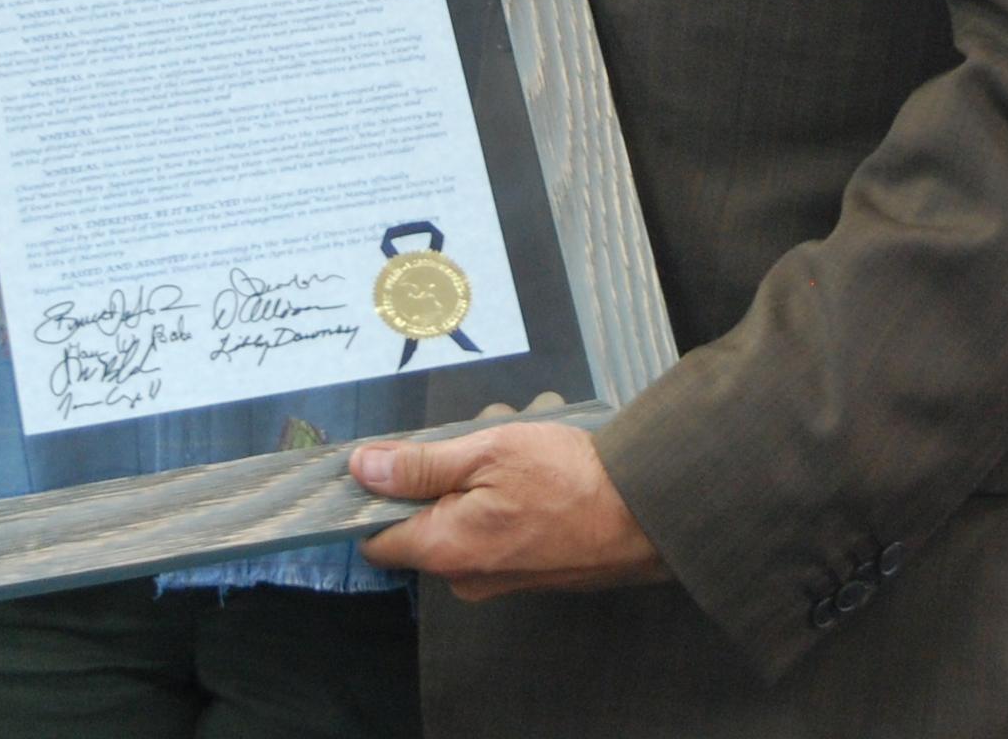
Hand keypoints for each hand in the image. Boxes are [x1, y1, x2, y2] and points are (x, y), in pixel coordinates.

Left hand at [350, 419, 668, 599]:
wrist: (643, 513)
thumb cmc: (566, 480)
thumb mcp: (486, 452)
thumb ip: (420, 465)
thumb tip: (363, 470)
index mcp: (445, 549)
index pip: (376, 538)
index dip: (374, 496)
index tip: (390, 458)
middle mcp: (465, 575)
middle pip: (427, 513)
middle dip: (447, 465)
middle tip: (483, 431)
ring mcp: (498, 576)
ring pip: (467, 509)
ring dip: (484, 468)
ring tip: (523, 434)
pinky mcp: (527, 568)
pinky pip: (498, 523)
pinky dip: (510, 490)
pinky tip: (541, 458)